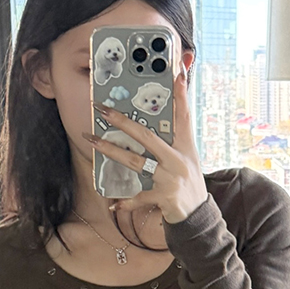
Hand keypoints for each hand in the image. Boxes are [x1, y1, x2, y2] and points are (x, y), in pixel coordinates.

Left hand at [87, 70, 206, 228]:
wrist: (197, 215)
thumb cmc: (187, 181)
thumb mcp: (186, 156)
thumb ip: (176, 135)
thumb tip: (161, 113)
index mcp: (185, 146)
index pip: (183, 115)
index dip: (181, 94)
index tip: (177, 73)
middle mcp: (178, 159)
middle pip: (147, 136)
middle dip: (123, 121)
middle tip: (103, 110)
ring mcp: (170, 179)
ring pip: (135, 162)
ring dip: (111, 151)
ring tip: (92, 141)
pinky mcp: (163, 197)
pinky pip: (138, 197)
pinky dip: (125, 202)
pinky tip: (112, 204)